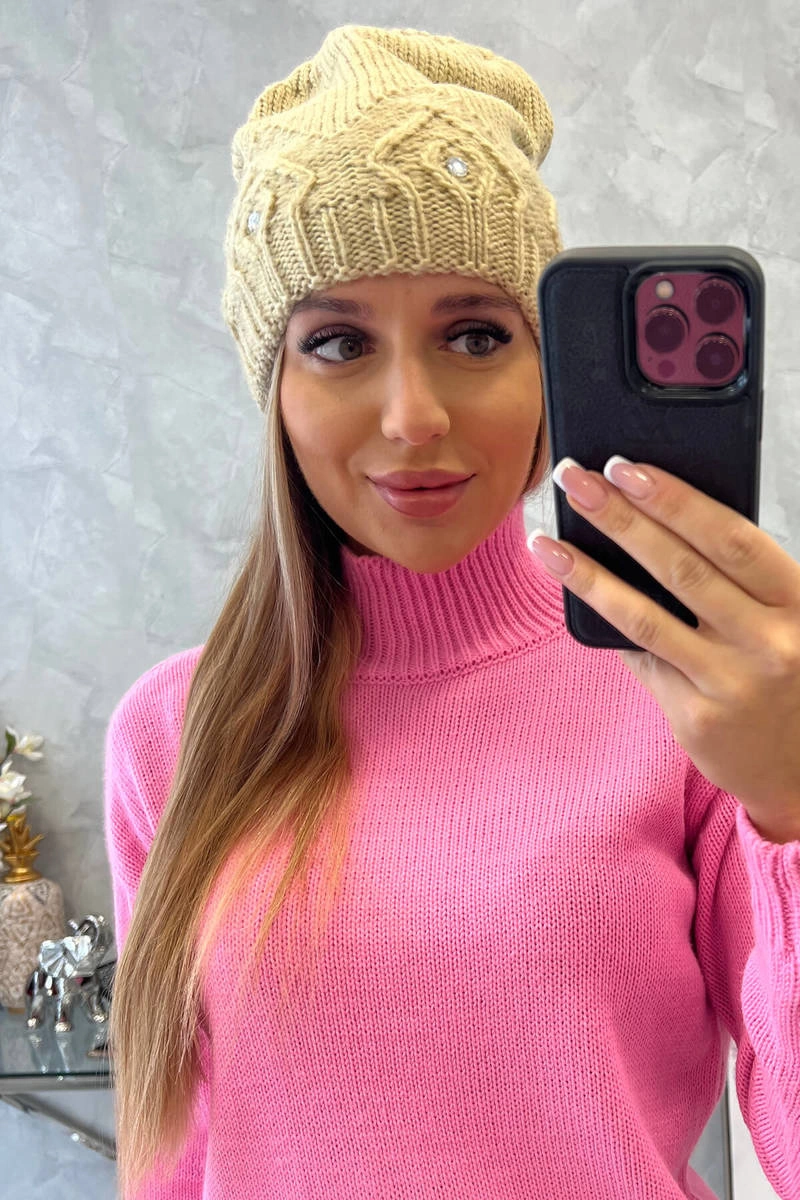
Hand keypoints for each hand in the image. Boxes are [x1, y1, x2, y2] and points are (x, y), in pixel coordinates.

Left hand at [528, 455, 799, 843]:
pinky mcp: (699, 716)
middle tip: (572, 481)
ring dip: (589, 573)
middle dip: (620, 518)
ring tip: (547, 543)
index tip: (625, 467)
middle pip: (681, 568)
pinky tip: (574, 593)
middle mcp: (771, 641)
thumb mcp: (782, 616)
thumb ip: (736, 578)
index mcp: (797, 600)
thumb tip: (647, 519)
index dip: (676, 499)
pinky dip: (607, 622)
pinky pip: (642, 658)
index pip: (731, 538)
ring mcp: (734, 682)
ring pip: (646, 616)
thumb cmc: (785, 671)